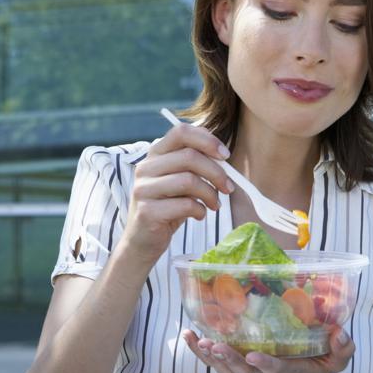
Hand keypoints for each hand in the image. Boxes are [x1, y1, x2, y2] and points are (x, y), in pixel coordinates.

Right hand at [119, 121, 232, 266]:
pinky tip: (200, 215)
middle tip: (228, 188)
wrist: (143, 241)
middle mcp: (145, 167)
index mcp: (155, 154)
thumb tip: (222, 154)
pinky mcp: (147, 211)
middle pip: (190, 156)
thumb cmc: (168, 207)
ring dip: (210, 194)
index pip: (181, 132)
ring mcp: (144, 189)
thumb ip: (194, 164)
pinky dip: (200, 210)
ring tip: (215, 205)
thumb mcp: (180, 181)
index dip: (207, 140)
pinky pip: (185, 204)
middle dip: (216, 172)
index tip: (225, 155)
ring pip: (189, 180)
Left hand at [181, 325, 353, 372]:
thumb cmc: (319, 365)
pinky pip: (215, 361)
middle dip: (227, 358)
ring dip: (209, 356)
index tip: (252, 356)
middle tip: (213, 345)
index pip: (273, 368)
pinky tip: (188, 336)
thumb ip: (343, 348)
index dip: (263, 363)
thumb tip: (341, 333)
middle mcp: (262, 369)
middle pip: (241, 369)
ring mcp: (248, 367)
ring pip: (225, 368)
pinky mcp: (239, 361)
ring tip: (196, 340)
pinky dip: (200, 351)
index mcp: (285, 369)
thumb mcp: (338, 360)